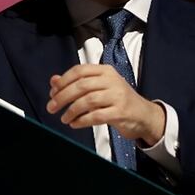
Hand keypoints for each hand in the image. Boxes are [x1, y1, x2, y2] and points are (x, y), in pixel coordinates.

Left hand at [46, 64, 165, 146]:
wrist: (143, 115)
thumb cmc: (118, 100)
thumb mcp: (99, 87)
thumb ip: (77, 83)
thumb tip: (54, 81)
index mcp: (105, 71)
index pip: (79, 71)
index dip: (63, 81)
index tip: (52, 92)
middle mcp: (112, 80)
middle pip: (81, 85)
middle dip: (63, 97)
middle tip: (52, 107)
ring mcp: (118, 96)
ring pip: (88, 100)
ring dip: (72, 110)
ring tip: (64, 118)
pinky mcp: (121, 112)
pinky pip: (97, 116)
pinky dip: (82, 120)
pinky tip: (75, 123)